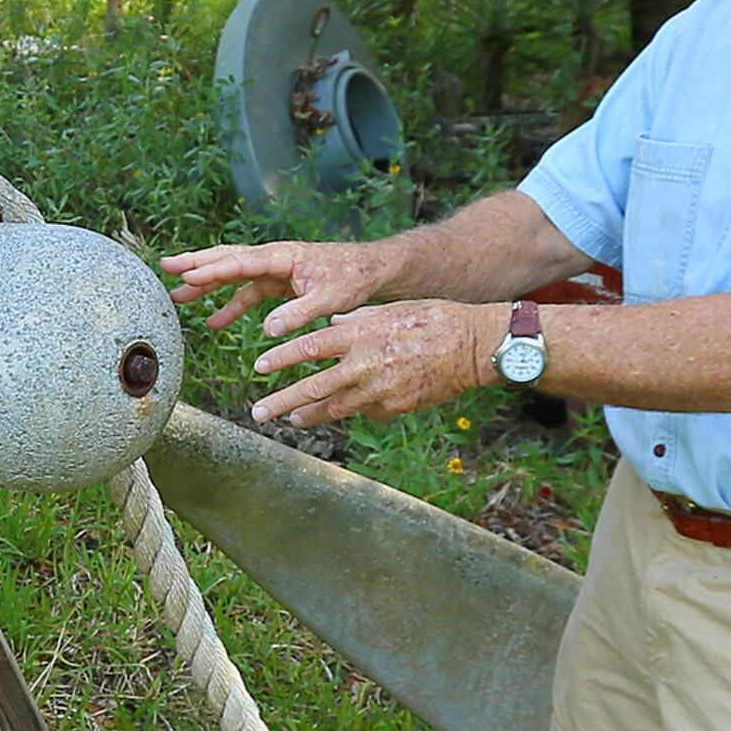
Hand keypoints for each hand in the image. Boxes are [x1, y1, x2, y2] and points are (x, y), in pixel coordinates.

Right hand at [159, 238, 388, 336]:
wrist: (372, 270)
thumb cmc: (354, 277)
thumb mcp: (330, 298)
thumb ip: (299, 313)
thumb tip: (268, 330)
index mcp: (283, 256)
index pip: (240, 261)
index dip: (212, 269)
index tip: (186, 274)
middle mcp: (273, 258)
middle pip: (227, 258)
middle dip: (196, 264)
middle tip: (165, 267)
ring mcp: (274, 269)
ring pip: (232, 274)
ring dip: (206, 285)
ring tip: (177, 297)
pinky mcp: (278, 282)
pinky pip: (247, 292)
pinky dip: (229, 305)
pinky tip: (214, 323)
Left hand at [247, 299, 504, 426]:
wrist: (473, 346)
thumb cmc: (431, 319)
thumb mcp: (388, 311)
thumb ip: (355, 321)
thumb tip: (329, 323)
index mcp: (361, 334)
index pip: (309, 347)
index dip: (281, 358)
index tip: (259, 366)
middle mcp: (365, 364)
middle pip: (313, 388)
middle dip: (281, 402)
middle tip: (258, 412)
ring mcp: (380, 390)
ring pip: (334, 408)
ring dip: (309, 415)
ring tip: (290, 419)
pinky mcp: (396, 407)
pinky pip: (366, 413)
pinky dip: (353, 412)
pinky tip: (340, 412)